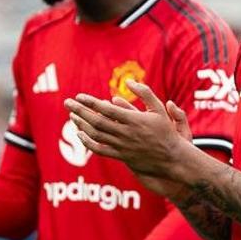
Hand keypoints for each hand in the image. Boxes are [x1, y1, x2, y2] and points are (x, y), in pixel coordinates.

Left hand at [64, 81, 191, 179]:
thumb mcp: (159, 108)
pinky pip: (100, 150)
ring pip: (96, 135)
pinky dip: (88, 142)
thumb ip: (144, 92)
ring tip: (72, 116)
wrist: (172, 158)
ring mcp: (122, 146)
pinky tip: (80, 134)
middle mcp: (125, 133)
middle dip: (79, 111)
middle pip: (96, 121)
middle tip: (67, 103)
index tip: (79, 96)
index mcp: (134, 120)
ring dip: (81, 124)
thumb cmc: (165, 131)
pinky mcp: (121, 157)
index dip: (90, 102)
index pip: (106, 109)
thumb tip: (129, 81)